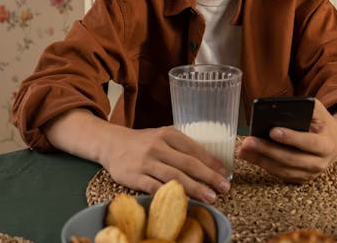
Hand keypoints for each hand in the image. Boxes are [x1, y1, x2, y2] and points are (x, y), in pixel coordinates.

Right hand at [100, 125, 231, 202]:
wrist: (111, 144)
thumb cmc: (143, 142)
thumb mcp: (162, 135)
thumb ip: (181, 146)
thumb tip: (210, 162)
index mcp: (168, 134)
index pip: (194, 148)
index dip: (211, 162)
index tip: (224, 172)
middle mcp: (157, 146)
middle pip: (187, 163)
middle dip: (209, 177)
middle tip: (224, 187)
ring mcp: (145, 162)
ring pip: (174, 177)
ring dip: (195, 188)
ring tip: (210, 197)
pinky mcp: (134, 176)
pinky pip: (156, 188)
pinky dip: (171, 195)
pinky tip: (184, 202)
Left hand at [235, 99, 336, 182]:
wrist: (335, 143)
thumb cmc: (323, 123)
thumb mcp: (319, 110)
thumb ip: (305, 107)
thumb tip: (281, 108)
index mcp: (327, 144)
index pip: (308, 142)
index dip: (291, 138)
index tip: (272, 131)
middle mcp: (319, 163)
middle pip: (290, 159)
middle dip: (267, 150)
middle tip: (249, 141)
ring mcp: (310, 174)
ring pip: (282, 170)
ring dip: (260, 160)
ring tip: (243, 149)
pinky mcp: (300, 179)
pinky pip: (279, 174)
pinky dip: (263, 165)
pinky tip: (249, 156)